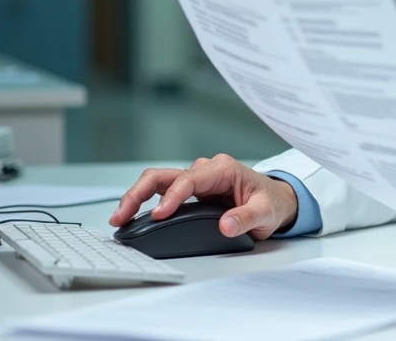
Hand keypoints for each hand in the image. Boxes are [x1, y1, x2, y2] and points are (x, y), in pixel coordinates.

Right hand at [108, 154, 298, 240]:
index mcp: (222, 170)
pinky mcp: (190, 191)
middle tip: (122, 215)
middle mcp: (205, 170)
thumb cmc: (271, 203)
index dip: (172, 197)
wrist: (276, 201)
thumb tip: (226, 225)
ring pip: (158, 181)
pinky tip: (133, 216)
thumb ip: (246, 218)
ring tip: (119, 217)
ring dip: (136, 197)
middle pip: (164, 175)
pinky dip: (145, 202)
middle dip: (139, 193)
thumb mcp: (266, 212)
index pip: (189, 180)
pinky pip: (162, 192)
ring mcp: (196, 179)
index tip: (159, 215)